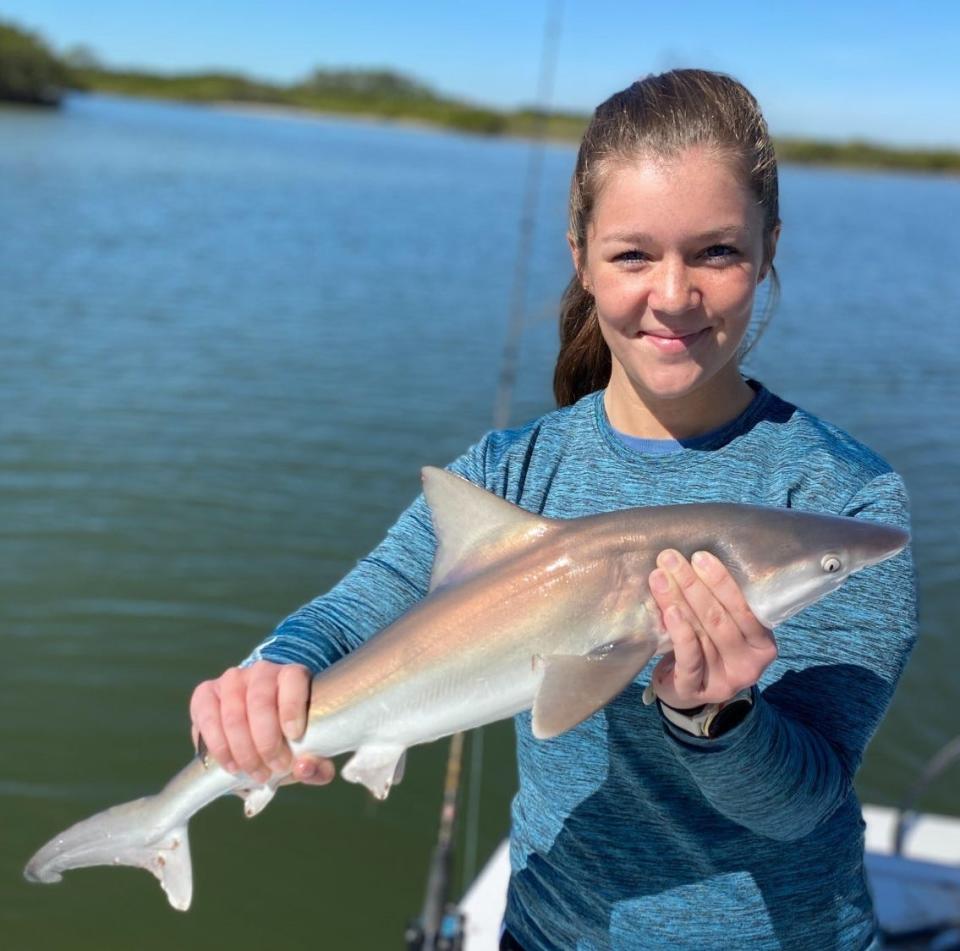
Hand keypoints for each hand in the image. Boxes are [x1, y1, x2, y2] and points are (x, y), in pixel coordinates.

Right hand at [189, 660, 334, 785]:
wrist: (258, 727)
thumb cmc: (288, 737)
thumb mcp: (309, 749)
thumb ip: (316, 764)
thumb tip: (303, 767)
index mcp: (292, 675)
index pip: (292, 678)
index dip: (292, 707)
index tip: (295, 736)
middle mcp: (261, 671)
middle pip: (260, 701)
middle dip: (267, 741)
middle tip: (275, 768)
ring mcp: (231, 680)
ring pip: (233, 713)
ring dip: (244, 750)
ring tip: (255, 773)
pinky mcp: (206, 693)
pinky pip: (208, 718)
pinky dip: (220, 746)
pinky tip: (232, 765)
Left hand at [648, 549, 776, 708]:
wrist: (687, 692)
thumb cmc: (707, 649)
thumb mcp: (723, 628)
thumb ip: (720, 605)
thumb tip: (694, 562)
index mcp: (762, 644)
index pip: (744, 609)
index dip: (721, 581)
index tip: (699, 556)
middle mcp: (749, 664)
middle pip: (719, 618)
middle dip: (693, 584)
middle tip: (670, 559)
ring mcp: (724, 681)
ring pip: (701, 634)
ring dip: (677, 600)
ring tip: (659, 577)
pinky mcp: (696, 690)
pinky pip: (689, 658)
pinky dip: (680, 632)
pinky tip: (669, 611)